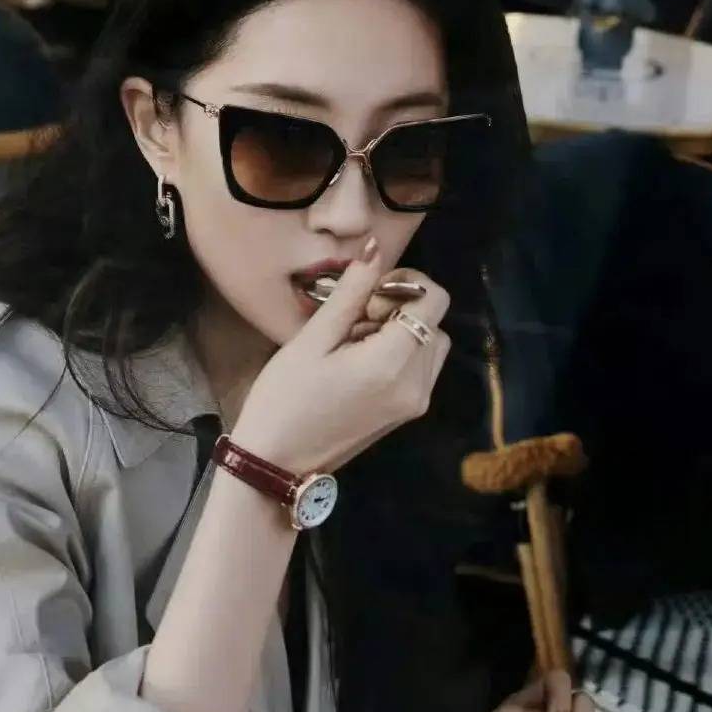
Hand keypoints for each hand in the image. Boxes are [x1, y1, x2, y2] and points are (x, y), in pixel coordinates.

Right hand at [237, 243, 449, 478]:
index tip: (369, 292)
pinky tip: (361, 360)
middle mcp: (416, 384)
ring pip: (431, 343)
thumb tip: (375, 249)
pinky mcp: (407, 413)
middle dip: (401, 307)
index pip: (434, 300)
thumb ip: (350, 292)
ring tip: (355, 339)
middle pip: (435, 321)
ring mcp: (416, 403)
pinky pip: (422, 367)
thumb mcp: (312, 340)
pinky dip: (401, 352)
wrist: (276, 463)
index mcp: (392, 363)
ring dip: (403, 330)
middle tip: (354, 317)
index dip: (407, 283)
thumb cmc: (284, 398)